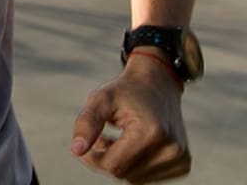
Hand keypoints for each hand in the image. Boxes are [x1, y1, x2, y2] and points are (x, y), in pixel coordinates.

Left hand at [71, 54, 189, 182]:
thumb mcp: (100, 99)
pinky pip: (147, 177)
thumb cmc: (126, 91)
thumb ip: (86, 124)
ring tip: (116, 139)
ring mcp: (181, 159)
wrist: (157, 83)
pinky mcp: (183, 164)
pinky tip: (131, 145)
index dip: (92, 158)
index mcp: (153, 133)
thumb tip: (76, 151)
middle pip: (124, 174)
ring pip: (135, 179)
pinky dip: (134, 165)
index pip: (113, 166)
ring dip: (119, 162)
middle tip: (100, 137)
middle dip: (105, 159)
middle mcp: (172, 149)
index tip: (84, 144)